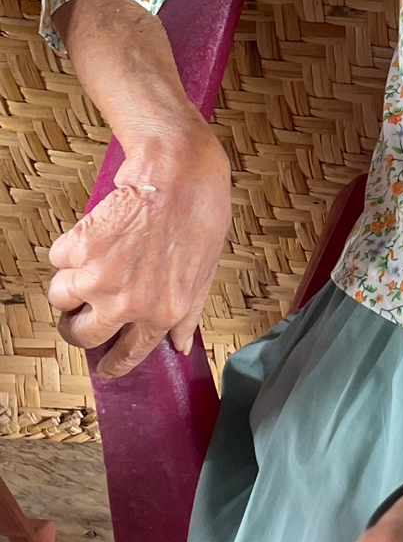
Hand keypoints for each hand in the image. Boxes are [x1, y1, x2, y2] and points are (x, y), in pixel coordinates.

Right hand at [47, 123, 231, 377]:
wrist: (179, 174)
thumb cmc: (199, 216)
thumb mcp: (203, 274)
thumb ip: (186, 315)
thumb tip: (178, 345)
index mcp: (161, 314)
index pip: (129, 355)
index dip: (112, 365)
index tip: (104, 367)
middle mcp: (126, 304)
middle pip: (81, 334)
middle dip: (76, 326)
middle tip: (79, 312)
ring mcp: (99, 278)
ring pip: (60, 298)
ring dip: (69, 284)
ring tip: (89, 263)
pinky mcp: (79, 248)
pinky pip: (58, 259)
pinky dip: (70, 248)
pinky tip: (95, 233)